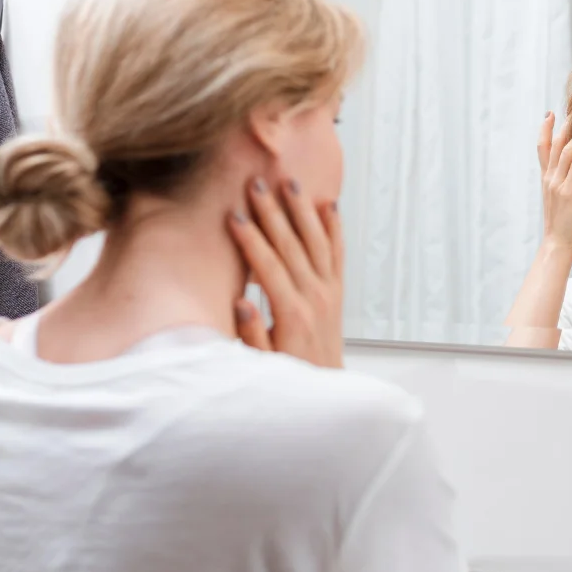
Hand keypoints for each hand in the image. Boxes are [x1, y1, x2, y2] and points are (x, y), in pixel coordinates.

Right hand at [228, 177, 344, 368]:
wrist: (326, 389)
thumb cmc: (289, 376)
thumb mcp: (263, 362)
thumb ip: (251, 333)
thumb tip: (241, 301)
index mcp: (292, 312)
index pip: (268, 266)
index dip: (250, 239)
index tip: (234, 215)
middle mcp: (315, 297)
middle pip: (291, 245)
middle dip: (273, 212)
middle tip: (258, 184)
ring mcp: (329, 291)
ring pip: (317, 241)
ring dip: (303, 210)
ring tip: (291, 182)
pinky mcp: (338, 291)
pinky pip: (337, 253)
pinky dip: (334, 228)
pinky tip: (330, 205)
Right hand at [537, 111, 571, 253]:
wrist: (557, 245)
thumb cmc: (563, 227)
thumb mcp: (562, 202)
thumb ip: (565, 186)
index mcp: (546, 180)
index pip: (542, 148)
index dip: (545, 130)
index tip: (550, 114)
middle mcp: (549, 178)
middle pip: (555, 144)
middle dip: (566, 125)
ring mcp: (556, 184)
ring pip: (566, 151)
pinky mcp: (567, 192)